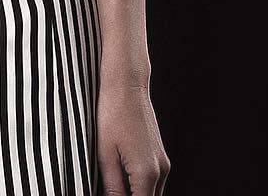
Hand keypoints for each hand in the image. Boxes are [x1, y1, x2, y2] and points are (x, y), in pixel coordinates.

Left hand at [96, 80, 169, 194]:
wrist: (126, 83)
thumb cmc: (112, 112)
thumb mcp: (104, 154)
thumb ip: (112, 187)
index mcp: (146, 174)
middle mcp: (160, 171)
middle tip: (110, 190)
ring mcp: (163, 163)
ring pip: (152, 194)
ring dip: (135, 194)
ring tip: (114, 184)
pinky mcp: (160, 155)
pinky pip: (152, 182)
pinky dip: (139, 187)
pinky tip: (121, 178)